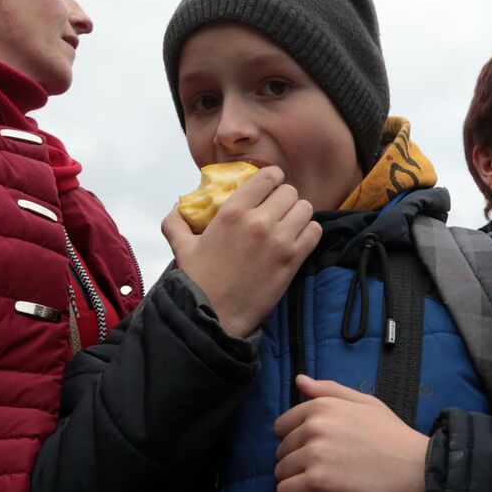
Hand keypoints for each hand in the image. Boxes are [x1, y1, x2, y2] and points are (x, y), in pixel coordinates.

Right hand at [162, 166, 320, 337]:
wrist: (214, 316)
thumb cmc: (198, 281)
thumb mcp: (182, 247)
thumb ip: (176, 222)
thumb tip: (178, 206)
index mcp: (232, 212)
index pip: (268, 176)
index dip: (272, 180)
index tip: (270, 189)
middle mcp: (258, 221)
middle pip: (289, 192)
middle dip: (284, 200)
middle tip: (277, 213)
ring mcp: (278, 240)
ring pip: (305, 209)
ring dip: (298, 216)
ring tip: (288, 226)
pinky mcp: (293, 260)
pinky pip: (314, 232)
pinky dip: (308, 233)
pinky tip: (296, 241)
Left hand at [273, 375, 427, 491]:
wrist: (418, 470)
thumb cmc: (395, 437)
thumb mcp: (366, 403)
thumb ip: (330, 391)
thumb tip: (299, 380)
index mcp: (322, 406)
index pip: (282, 426)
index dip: (296, 442)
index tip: (317, 452)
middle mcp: (313, 426)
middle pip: (281, 451)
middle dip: (297, 462)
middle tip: (327, 470)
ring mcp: (314, 454)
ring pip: (281, 473)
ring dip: (297, 481)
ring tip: (325, 484)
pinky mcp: (318, 482)